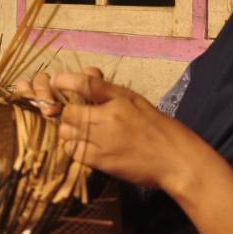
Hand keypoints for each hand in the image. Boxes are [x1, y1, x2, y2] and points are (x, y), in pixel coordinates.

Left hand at [32, 69, 211, 194]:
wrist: (176, 161)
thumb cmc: (159, 128)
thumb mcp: (137, 101)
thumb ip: (108, 90)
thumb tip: (86, 71)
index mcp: (119, 101)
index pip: (84, 85)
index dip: (65, 81)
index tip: (56, 81)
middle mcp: (108, 119)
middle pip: (68, 112)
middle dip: (66, 113)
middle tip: (74, 116)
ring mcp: (102, 141)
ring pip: (66, 133)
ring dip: (68, 132)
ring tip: (80, 133)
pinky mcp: (100, 162)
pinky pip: (73, 152)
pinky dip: (75, 149)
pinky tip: (86, 147)